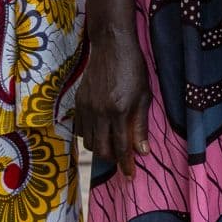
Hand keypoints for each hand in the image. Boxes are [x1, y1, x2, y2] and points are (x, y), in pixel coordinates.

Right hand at [71, 22, 153, 177]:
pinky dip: (88, 135)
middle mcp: (100, 112)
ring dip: (100, 148)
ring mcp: (86, 107)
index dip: (126, 165)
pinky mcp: (78, 101)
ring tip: (111, 145)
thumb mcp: (144, 96)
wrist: (111, 45)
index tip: (130, 176)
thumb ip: (140, 125)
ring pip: (88, 141)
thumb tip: (142, 151)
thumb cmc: (133, 68)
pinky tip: (98, 131)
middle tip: (121, 161)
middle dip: (112, 160)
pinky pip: (79, 128)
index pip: (121, 147)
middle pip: (101, 149)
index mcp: (119, 111)